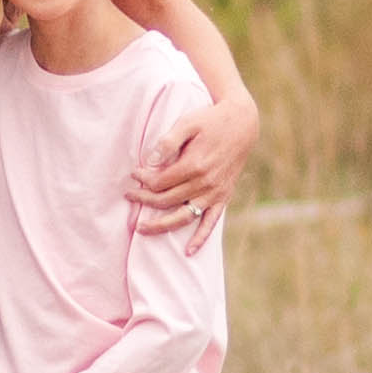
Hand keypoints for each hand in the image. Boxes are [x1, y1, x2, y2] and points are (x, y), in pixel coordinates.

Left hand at [126, 90, 259, 253]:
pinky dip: (200, 238)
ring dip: (161, 225)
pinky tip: (188, 251)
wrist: (242, 123)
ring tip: (141, 230)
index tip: (133, 174)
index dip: (143, 180)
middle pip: (167, 200)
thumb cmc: (210, 120)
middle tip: (129, 196)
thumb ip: (167, 142)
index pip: (160, 182)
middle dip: (144, 199)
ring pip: (183, 217)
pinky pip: (211, 223)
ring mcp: (215, 193)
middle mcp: (205, 184)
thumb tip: (149, 161)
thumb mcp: (187, 123)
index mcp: (194, 165)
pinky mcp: (223, 197)